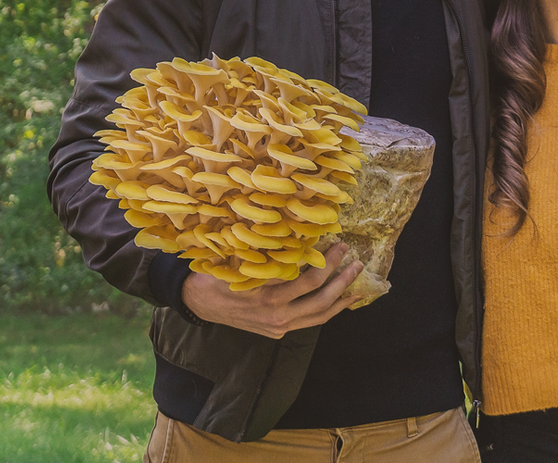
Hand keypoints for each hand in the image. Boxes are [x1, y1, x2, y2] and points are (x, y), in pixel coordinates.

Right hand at [182, 243, 363, 338]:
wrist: (198, 302)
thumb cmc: (218, 273)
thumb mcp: (238, 257)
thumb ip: (265, 248)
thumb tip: (294, 226)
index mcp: (267, 292)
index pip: (307, 276)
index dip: (326, 259)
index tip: (337, 241)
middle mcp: (276, 312)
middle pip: (319, 295)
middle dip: (341, 275)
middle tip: (354, 256)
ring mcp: (279, 325)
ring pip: (320, 314)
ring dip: (342, 295)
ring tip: (359, 279)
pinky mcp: (279, 331)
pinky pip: (311, 321)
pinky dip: (330, 310)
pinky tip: (345, 300)